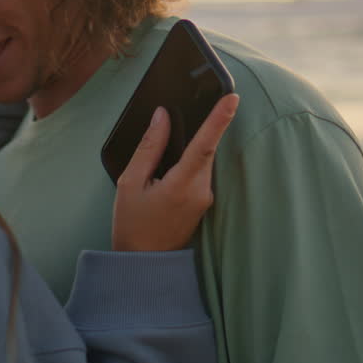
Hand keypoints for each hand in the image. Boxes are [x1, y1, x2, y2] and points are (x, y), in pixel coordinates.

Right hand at [112, 93, 238, 250]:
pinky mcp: (203, 203)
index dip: (219, 119)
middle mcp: (201, 191)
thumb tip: (162, 116)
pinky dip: (190, 162)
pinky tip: (168, 169)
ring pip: (203, 161)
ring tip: (166, 155)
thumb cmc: (132, 225)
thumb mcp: (131, 182)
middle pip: (205, 150)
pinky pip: (200, 173)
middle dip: (200, 129)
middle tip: (183, 116)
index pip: (205, 145)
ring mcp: (205, 199)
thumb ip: (149, 146)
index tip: (232, 98)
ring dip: (191, 148)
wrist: (144, 264)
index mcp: (181, 184)